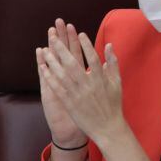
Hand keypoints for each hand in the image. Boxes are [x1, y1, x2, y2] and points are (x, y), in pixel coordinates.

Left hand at [40, 26, 125, 146]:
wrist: (107, 128)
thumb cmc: (113, 104)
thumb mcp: (117, 82)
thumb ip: (112, 63)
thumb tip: (109, 45)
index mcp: (101, 79)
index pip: (92, 58)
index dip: (86, 45)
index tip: (79, 33)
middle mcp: (88, 85)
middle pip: (73, 63)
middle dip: (62, 49)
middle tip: (53, 36)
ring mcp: (77, 94)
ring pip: (62, 74)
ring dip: (52, 61)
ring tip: (45, 49)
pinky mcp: (69, 103)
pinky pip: (57, 87)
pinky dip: (50, 77)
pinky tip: (43, 67)